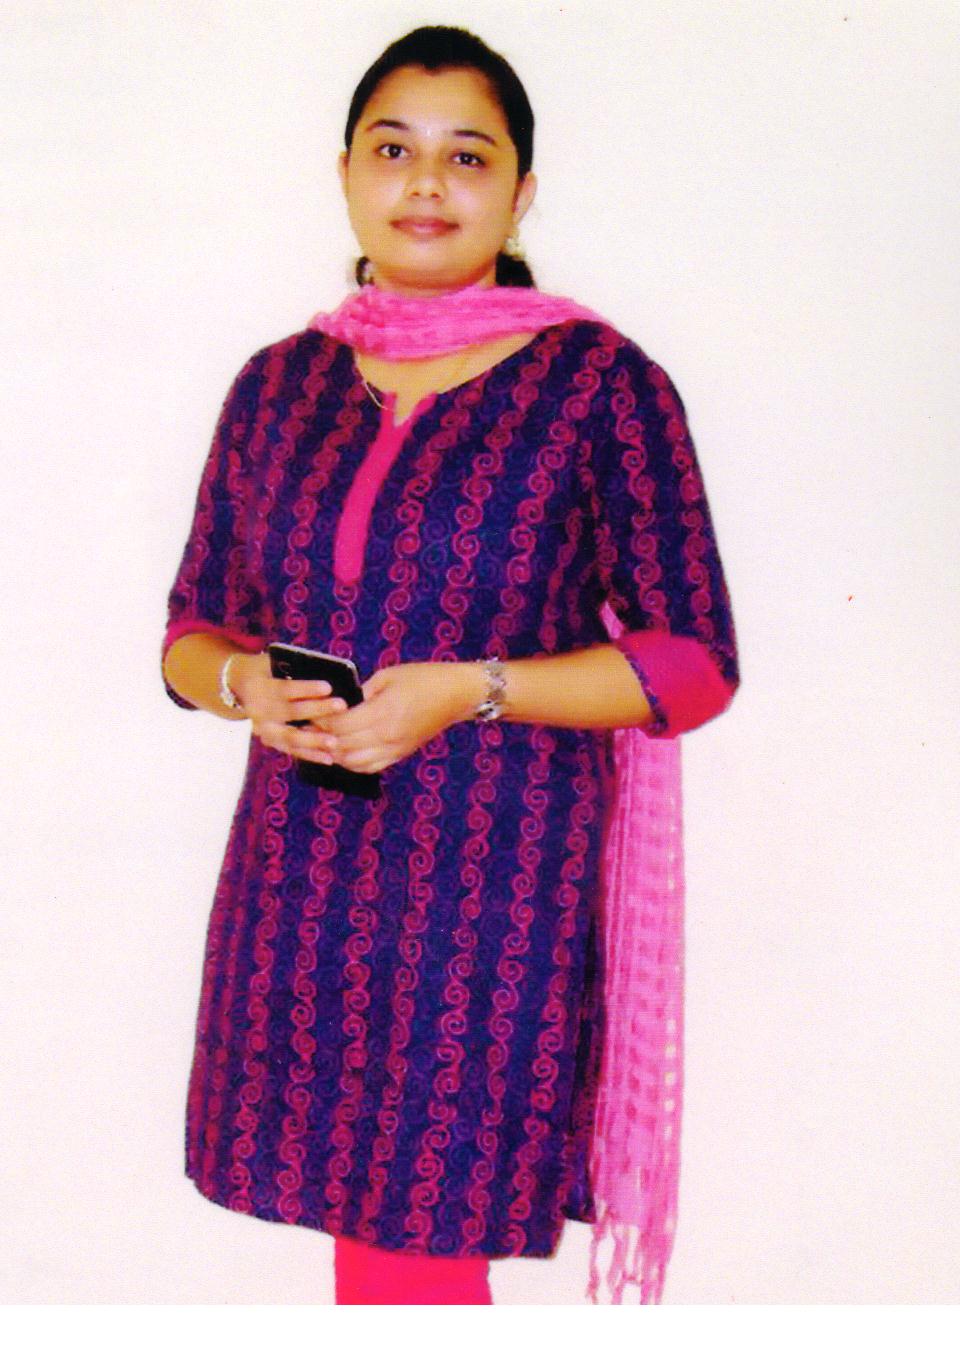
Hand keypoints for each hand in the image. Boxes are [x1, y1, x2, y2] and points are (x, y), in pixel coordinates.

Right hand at [228, 652, 349, 762]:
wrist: (237, 685)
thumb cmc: (265, 669)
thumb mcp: (272, 662)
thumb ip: (292, 666)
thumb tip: (328, 672)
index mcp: (259, 687)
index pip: (285, 689)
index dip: (306, 689)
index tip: (328, 687)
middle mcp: (259, 711)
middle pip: (291, 712)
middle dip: (317, 710)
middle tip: (341, 706)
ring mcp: (263, 729)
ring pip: (290, 737)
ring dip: (314, 740)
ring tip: (335, 742)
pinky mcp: (270, 741)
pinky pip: (292, 751)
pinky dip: (311, 755)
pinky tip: (329, 758)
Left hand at [310, 662, 483, 774]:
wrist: (457, 695)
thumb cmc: (424, 678)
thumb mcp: (388, 675)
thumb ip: (362, 691)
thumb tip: (341, 703)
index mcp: (383, 712)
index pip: (341, 725)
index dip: (321, 722)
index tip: (310, 714)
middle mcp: (387, 736)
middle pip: (343, 745)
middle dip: (322, 738)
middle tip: (309, 728)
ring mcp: (395, 749)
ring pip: (354, 762)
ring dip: (336, 754)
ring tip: (324, 742)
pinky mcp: (401, 754)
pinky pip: (371, 767)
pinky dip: (353, 763)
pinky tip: (345, 753)